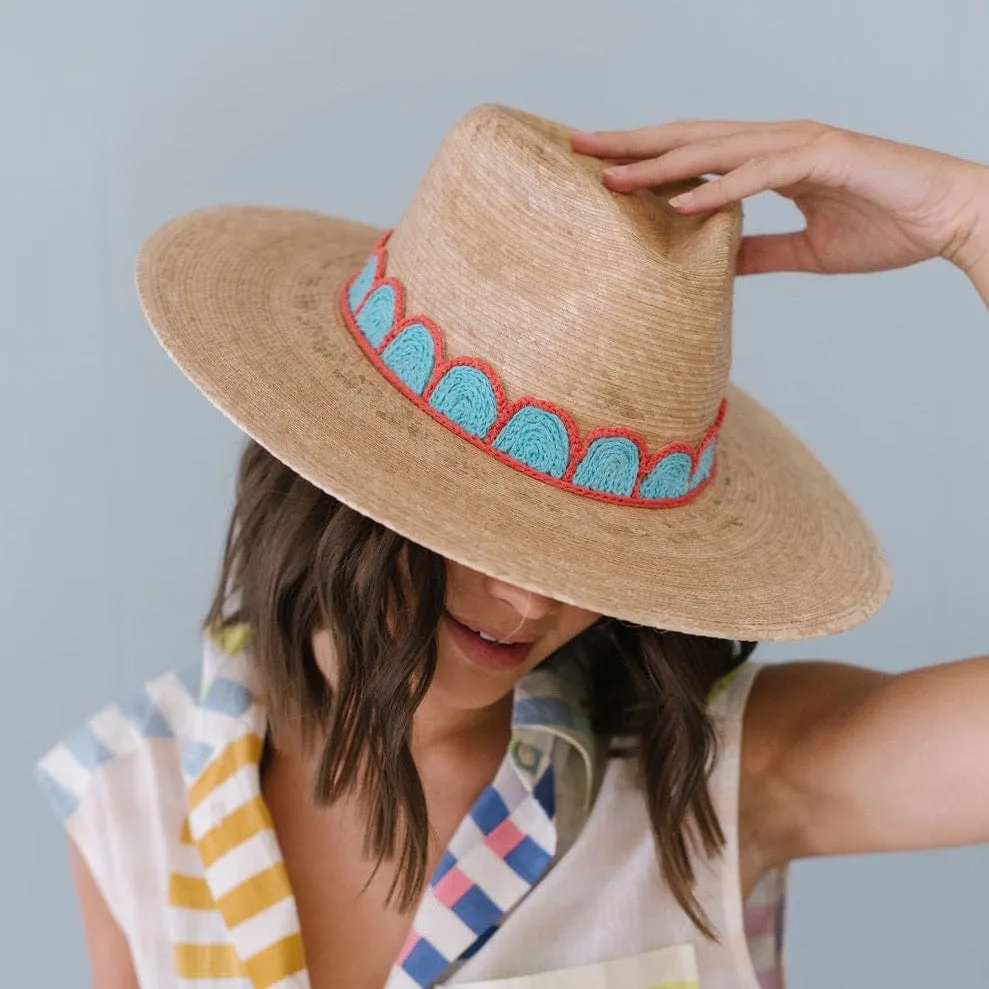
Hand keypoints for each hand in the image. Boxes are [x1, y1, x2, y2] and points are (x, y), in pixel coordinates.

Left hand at [572, 119, 988, 290]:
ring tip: (612, 177)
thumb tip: (715, 263)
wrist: (952, 219)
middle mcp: (779, 142)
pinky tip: (681, 204)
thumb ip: (758, 250)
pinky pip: (763, 176)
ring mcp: (802, 145)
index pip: (696, 154)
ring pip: (717, 149)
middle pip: (692, 138)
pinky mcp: (827, 159)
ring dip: (662, 164)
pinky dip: (721, 190)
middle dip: (634, 143)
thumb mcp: (805, 250)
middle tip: (579, 146)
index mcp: (771, 159)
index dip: (647, 158)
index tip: (600, 167)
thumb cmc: (888, 227)